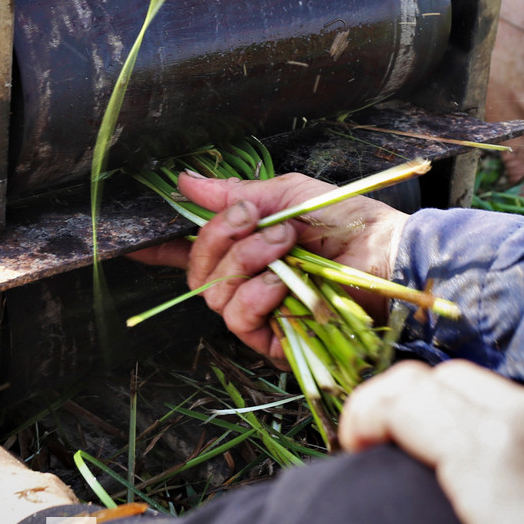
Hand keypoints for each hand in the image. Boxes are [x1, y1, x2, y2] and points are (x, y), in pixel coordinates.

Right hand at [132, 172, 407, 359]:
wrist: (391, 257)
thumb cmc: (350, 223)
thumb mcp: (288, 195)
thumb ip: (235, 193)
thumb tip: (184, 181)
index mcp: (246, 247)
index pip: (191, 251)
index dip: (159, 248)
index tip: (132, 241)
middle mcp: (246, 283)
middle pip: (196, 272)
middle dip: (219, 239)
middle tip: (257, 219)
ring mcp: (260, 314)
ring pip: (214, 295)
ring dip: (246, 262)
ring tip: (285, 245)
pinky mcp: (275, 342)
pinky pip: (239, 320)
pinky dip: (256, 295)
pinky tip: (281, 282)